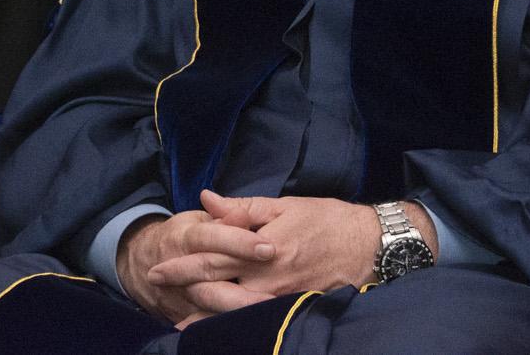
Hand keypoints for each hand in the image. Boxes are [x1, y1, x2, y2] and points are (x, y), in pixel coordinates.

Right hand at [115, 206, 273, 325]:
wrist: (143, 262)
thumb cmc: (183, 236)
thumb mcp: (198, 220)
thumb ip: (224, 216)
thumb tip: (242, 214)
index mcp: (184, 237)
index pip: (210, 238)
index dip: (238, 243)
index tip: (269, 248)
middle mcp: (179, 267)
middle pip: (208, 278)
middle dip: (242, 288)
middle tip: (274, 291)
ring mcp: (181, 294)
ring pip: (209, 305)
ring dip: (238, 311)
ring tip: (270, 313)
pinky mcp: (185, 314)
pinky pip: (209, 323)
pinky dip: (229, 326)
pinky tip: (255, 327)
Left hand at [164, 193, 411, 311]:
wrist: (374, 246)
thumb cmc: (328, 220)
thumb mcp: (282, 206)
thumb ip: (241, 208)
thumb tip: (205, 200)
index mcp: (262, 249)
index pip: (212, 259)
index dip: (181, 266)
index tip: (156, 271)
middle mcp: (270, 278)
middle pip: (218, 291)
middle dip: (186, 293)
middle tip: (159, 293)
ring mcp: (284, 298)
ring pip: (237, 312)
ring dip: (207, 316)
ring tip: (181, 321)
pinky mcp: (298, 308)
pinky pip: (261, 320)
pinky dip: (237, 325)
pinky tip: (222, 330)